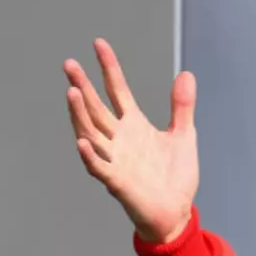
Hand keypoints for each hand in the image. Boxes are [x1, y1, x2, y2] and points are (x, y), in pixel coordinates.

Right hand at [64, 38, 198, 243]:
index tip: (99, 43)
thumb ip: (182, 106)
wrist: (177, 213)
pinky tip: (84, 142)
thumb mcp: (183, 136)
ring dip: (80, 114)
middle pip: (96, 108)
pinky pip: (99, 167)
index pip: (116, 90)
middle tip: (69, 64)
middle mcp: (119, 139)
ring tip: (71, 92)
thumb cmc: (175, 176)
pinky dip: (91, 156)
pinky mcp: (117, 182)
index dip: (108, 67)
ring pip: (91, 133)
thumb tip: (186, 74)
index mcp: (134, 125)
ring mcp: (115, 159)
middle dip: (82, 87)